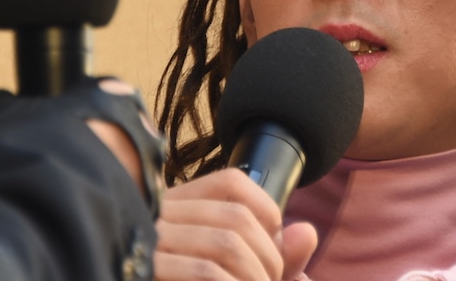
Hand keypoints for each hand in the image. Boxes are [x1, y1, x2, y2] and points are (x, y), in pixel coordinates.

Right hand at [155, 168, 317, 280]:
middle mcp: (159, 217)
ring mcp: (149, 243)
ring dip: (258, 278)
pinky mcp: (148, 270)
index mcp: (177, 209)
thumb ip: (276, 262)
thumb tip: (307, 231)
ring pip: (227, 243)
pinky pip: (206, 272)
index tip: (273, 251)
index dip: (267, 212)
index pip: (232, 184)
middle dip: (270, 259)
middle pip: (237, 216)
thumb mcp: (240, 279)